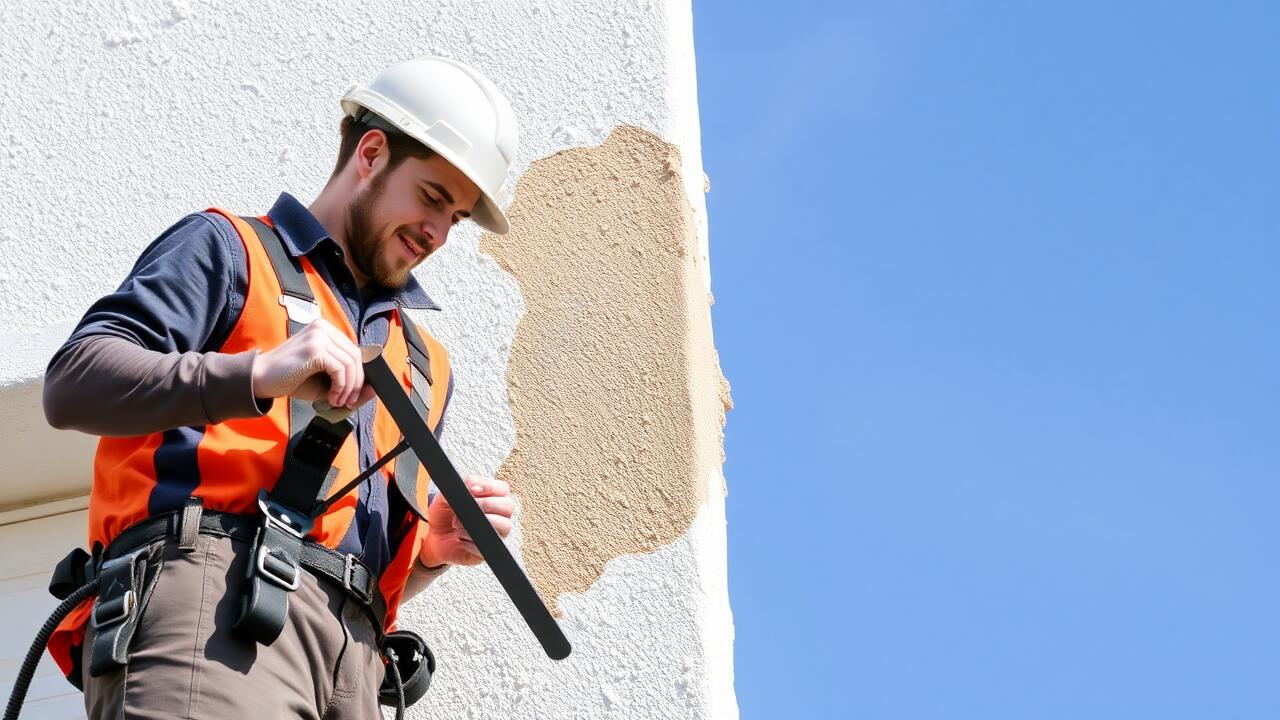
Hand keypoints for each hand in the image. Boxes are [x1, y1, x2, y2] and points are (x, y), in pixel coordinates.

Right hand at [250, 319, 373, 407]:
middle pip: (356, 356)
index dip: (359, 374)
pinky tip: (331, 397)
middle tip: (348, 401)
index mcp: (325, 330)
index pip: (354, 350)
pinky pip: (340, 369)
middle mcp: (323, 328)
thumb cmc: (290, 378)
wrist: (260, 379)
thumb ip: (346, 382)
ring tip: (337, 401)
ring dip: (348, 388)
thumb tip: (374, 389)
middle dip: (357, 382)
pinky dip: (341, 387)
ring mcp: (318, 336)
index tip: (354, 394)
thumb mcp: (323, 380)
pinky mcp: (315, 348)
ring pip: (351, 363)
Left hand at [419, 477, 514, 566]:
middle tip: (465, 509)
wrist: (433, 538)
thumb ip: (455, 490)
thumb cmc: (444, 516)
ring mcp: (496, 534)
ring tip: (458, 525)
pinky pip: (489, 546)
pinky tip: (460, 538)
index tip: (472, 488)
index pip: (502, 488)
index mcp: (492, 498)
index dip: (490, 486)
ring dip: (479, 523)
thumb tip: (468, 486)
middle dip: (487, 504)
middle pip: (508, 506)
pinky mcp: (488, 551)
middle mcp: (499, 516)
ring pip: (505, 525)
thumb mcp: (444, 499)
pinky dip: (472, 541)